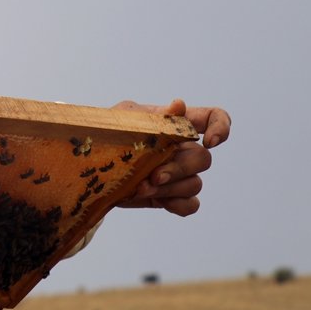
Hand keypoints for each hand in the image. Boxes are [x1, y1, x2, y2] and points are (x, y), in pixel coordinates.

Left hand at [113, 99, 230, 215]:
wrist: (88, 165)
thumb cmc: (108, 133)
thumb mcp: (124, 119)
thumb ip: (154, 115)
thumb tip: (180, 104)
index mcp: (176, 124)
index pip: (213, 117)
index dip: (222, 127)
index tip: (209, 141)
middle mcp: (182, 149)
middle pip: (203, 159)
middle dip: (179, 169)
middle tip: (153, 176)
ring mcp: (178, 174)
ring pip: (194, 184)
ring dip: (169, 189)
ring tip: (140, 188)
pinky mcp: (169, 196)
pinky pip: (190, 204)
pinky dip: (178, 205)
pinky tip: (158, 201)